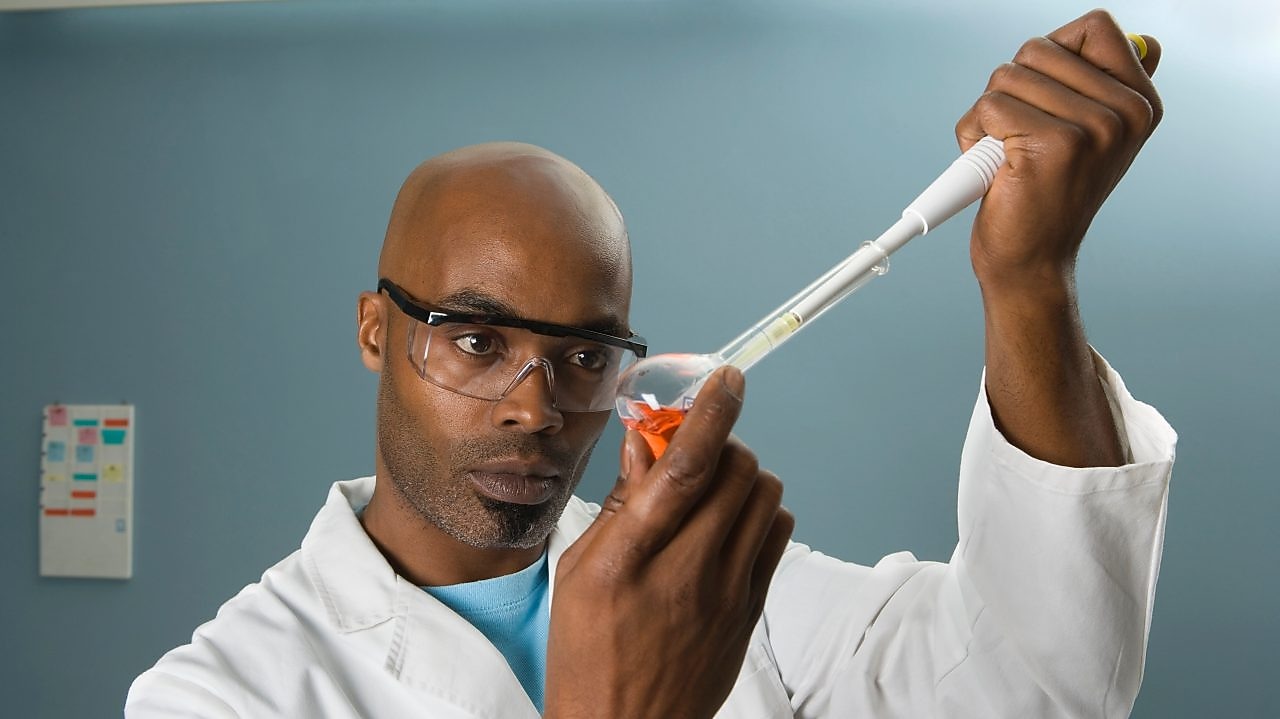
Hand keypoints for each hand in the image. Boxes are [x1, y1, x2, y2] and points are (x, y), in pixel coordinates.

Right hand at [544, 368, 793, 718]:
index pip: (686, 468)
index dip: (711, 413)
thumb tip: (646, 443)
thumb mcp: (577, 573)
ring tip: (711, 491)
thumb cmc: (588, 654)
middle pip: (736, 472)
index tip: (727, 379)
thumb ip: (619, 505)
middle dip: (720, 442)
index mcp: (628, 558)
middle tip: (693, 450)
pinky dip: (760, 512)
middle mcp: (684, 571)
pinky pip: (778, 532)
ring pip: (765, 496)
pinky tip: (729, 525)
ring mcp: (727, 592)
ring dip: (742, 475)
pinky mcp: (751, 609)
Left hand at [957, 9, 1162, 295]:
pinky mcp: (1056, 144)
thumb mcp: (1090, 135)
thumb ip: (1106, 86)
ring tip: (1007, 154)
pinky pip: (989, 106)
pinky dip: (973, 133)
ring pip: (1007, 75)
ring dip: (988, 114)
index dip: (1051, 54)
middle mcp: (1127, 112)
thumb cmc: (1046, 194)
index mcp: (1141, 102)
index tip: (1044, 99)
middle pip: (1038, 48)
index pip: (1095, 26)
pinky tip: (994, 166)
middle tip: (1020, 138)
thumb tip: (1142, 41)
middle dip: (1011, 89)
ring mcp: (1095, 126)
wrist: (1031, 262)